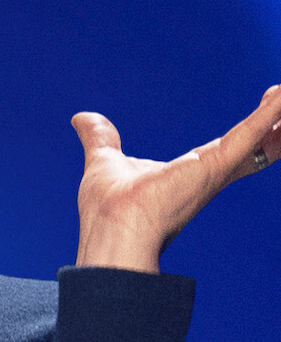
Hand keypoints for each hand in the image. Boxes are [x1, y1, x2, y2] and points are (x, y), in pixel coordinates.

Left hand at [71, 84, 280, 272]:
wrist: (112, 231)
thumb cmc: (107, 208)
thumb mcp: (104, 159)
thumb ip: (99, 138)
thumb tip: (81, 118)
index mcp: (191, 174)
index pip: (231, 148)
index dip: (254, 131)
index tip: (274, 110)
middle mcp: (210, 175)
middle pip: (255, 144)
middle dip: (277, 126)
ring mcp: (215, 171)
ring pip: (259, 137)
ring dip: (277, 116)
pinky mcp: (214, 165)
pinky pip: (248, 134)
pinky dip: (268, 114)